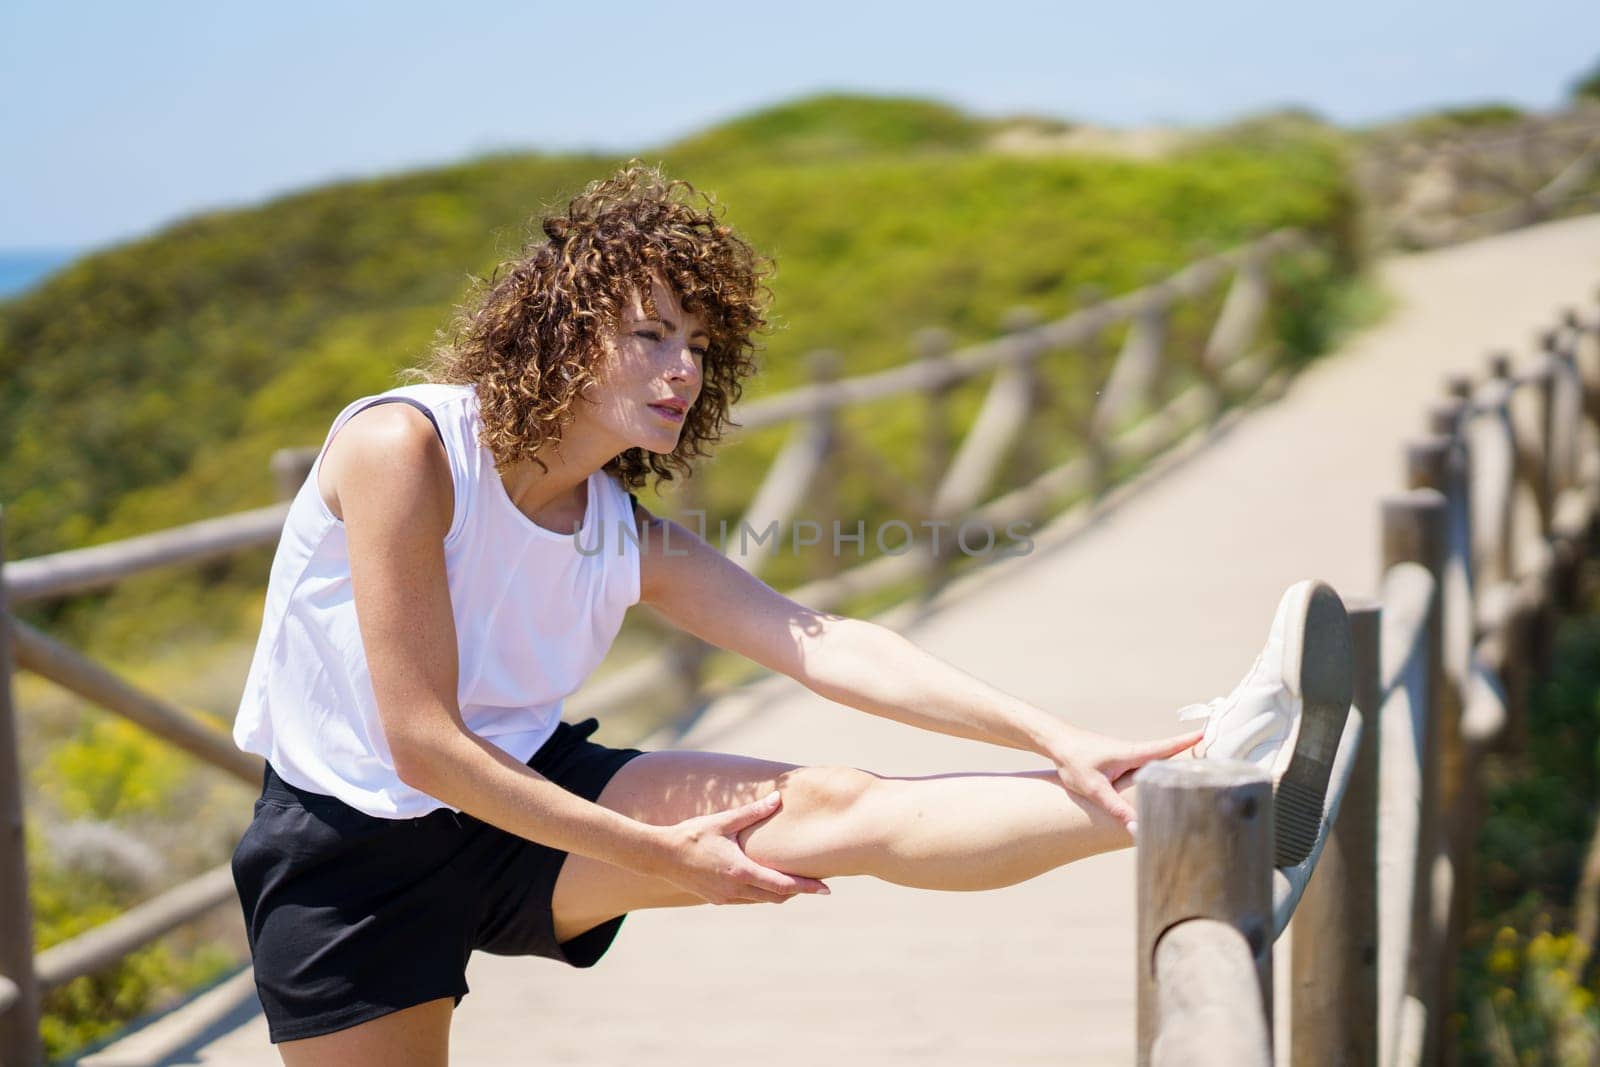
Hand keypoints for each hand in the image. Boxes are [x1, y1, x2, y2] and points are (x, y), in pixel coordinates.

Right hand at [649, 791, 831, 904]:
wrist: (659, 855)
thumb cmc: (692, 835)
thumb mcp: (723, 821)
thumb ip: (752, 812)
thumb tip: (777, 798)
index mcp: (741, 872)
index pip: (782, 885)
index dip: (807, 887)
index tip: (826, 889)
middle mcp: (735, 890)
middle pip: (776, 897)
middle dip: (798, 891)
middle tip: (818, 884)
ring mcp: (725, 898)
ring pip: (762, 901)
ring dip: (779, 893)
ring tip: (796, 882)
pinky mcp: (716, 899)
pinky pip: (746, 900)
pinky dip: (761, 894)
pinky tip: (765, 882)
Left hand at [1046, 726, 1203, 835]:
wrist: (1056, 742)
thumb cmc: (1074, 760)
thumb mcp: (1095, 788)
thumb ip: (1116, 809)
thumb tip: (1137, 828)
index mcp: (1133, 754)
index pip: (1168, 747)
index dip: (1190, 742)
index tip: (1211, 735)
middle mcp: (1135, 752)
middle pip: (1170, 754)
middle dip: (1192, 754)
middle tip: (1219, 758)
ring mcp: (1128, 756)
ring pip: (1158, 762)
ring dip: (1177, 763)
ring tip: (1200, 771)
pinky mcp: (1121, 761)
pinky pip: (1146, 766)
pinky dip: (1160, 770)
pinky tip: (1165, 781)